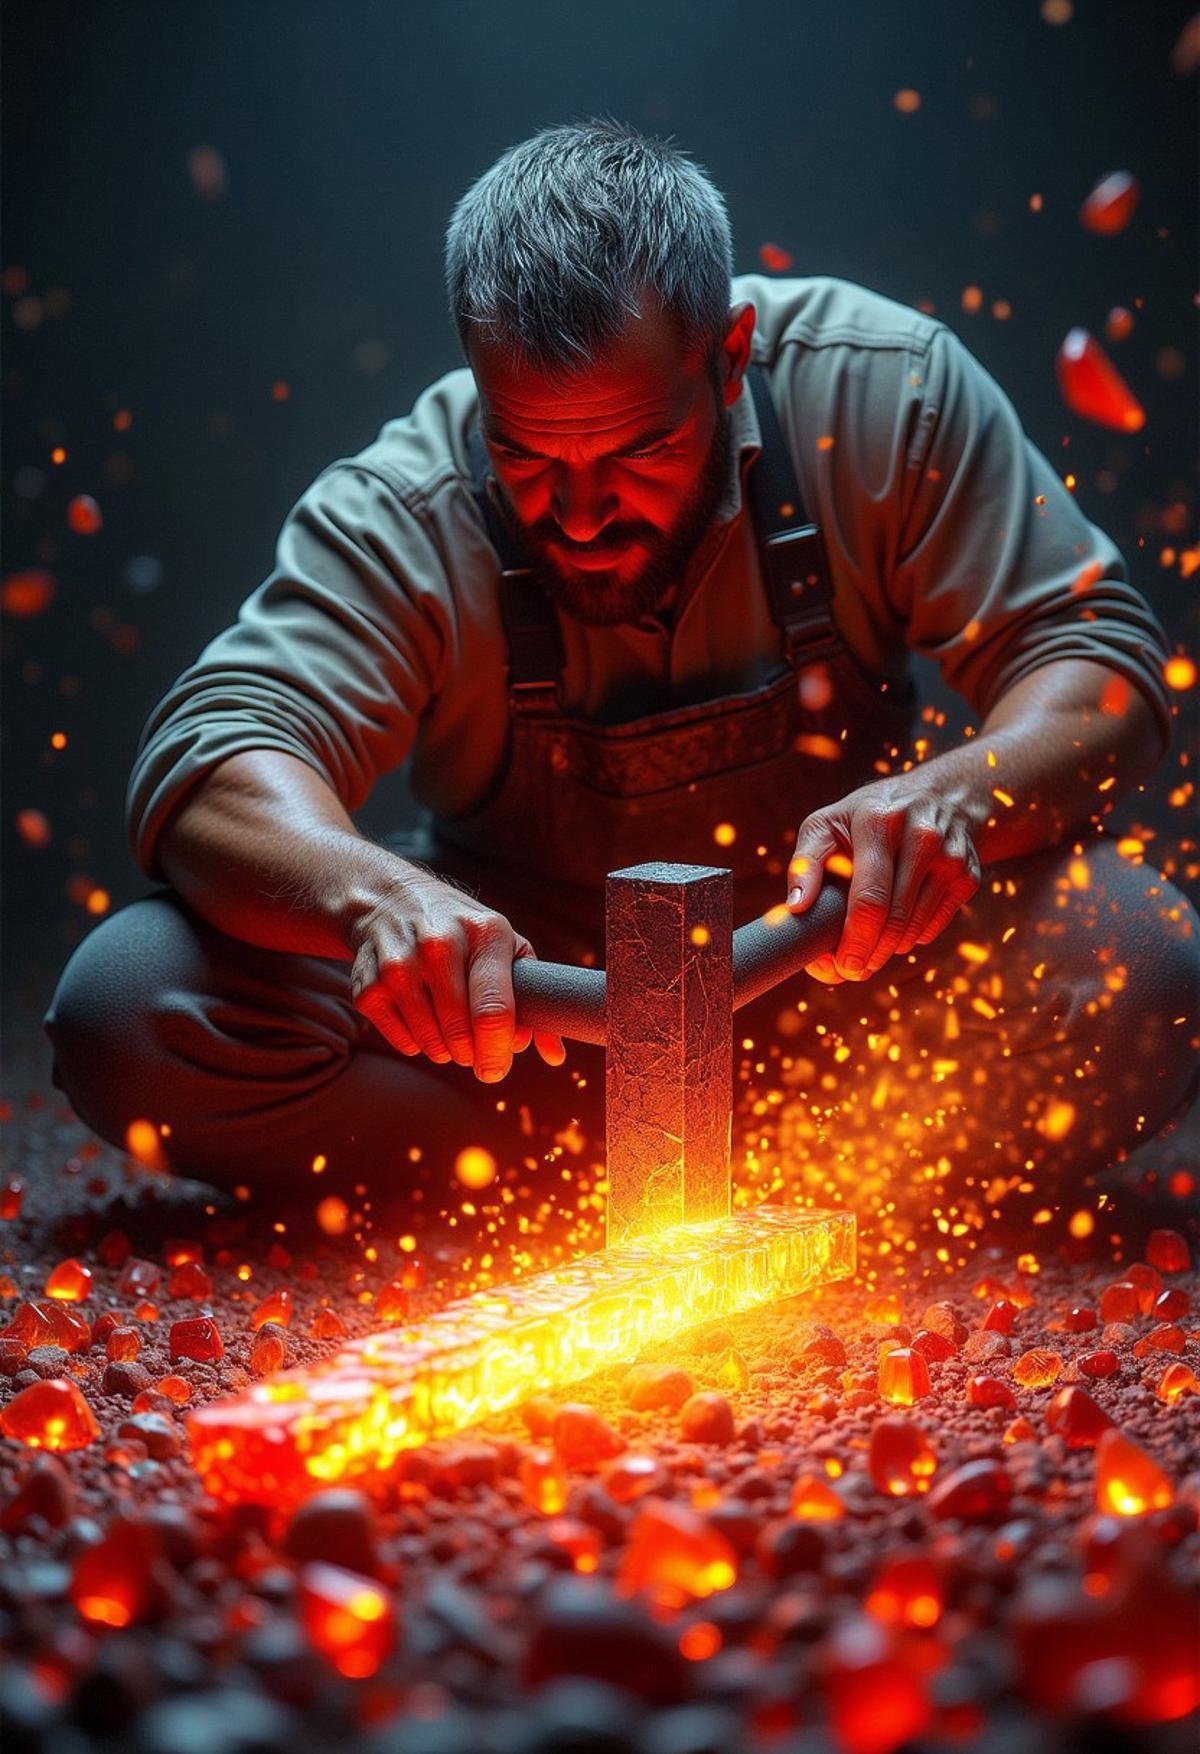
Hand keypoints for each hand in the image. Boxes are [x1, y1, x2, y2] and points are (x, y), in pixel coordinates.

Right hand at [347, 868, 565, 1078]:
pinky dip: (416, 1044)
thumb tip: (554, 1056)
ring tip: (449, 1032)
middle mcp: (439, 944)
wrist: (390, 901)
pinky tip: (421, 1021)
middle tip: (474, 1050)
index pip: (494, 1009)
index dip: (498, 1051)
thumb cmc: (461, 931)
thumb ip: (533, 1000)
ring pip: (430, 1042)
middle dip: (472, 1055)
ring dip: (445, 1051)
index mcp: (485, 933)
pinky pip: (402, 1042)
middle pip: (461, 1032)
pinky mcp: (368, 984)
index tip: (497, 1069)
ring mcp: (399, 964)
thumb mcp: (504, 948)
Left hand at [786, 774, 981, 982]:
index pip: (871, 897)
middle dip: (870, 954)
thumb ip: (805, 862)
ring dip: (888, 949)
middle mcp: (921, 836)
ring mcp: (951, 857)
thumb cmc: (868, 817)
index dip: (856, 939)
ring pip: (915, 928)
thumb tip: (796, 907)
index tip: (843, 965)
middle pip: (895, 919)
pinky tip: (895, 926)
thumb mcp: (828, 824)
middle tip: (851, 970)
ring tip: (868, 949)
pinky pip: (933, 926)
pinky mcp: (968, 876)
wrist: (938, 796)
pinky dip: (911, 936)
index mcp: (879, 821)